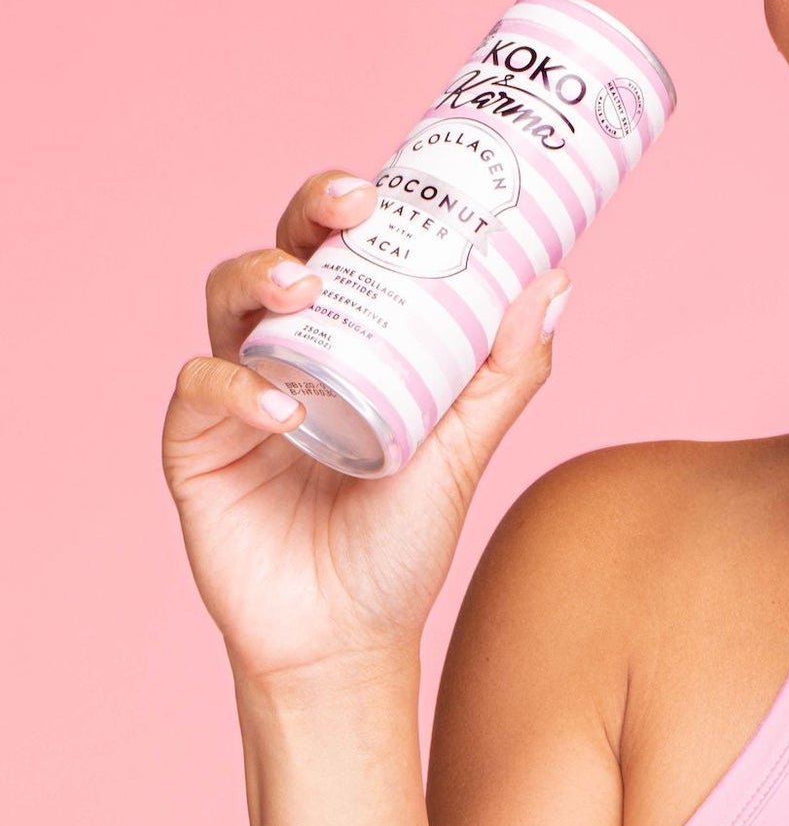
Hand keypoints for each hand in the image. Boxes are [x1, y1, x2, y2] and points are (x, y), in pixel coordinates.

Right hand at [161, 169, 571, 687]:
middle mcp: (286, 355)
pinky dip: (237, 388)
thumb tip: (555, 279)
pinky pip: (201, 390)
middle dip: (307, 217)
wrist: (347, 639)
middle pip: (280, 255)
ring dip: (259, 280)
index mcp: (348, 344)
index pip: (343, 253)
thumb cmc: (400, 540)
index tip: (387, 186)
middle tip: (347, 206)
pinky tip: (283, 412)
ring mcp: (236, 396)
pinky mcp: (196, 446)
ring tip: (302, 290)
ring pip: (226, 304)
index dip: (352, 207)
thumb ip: (505, 371)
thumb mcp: (464, 449)